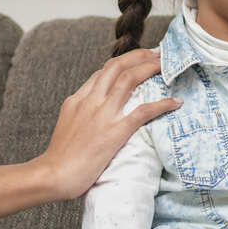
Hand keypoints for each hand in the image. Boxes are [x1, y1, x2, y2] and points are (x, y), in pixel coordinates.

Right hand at [38, 48, 179, 199]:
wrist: (53, 174)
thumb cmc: (59, 158)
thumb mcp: (66, 126)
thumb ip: (80, 114)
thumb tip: (94, 113)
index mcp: (77, 99)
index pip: (101, 73)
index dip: (122, 63)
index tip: (135, 61)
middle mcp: (90, 101)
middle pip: (116, 67)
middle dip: (138, 56)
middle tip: (155, 53)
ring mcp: (102, 115)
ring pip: (128, 79)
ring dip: (149, 68)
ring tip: (165, 65)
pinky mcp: (115, 131)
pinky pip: (142, 111)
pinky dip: (161, 104)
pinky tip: (174, 103)